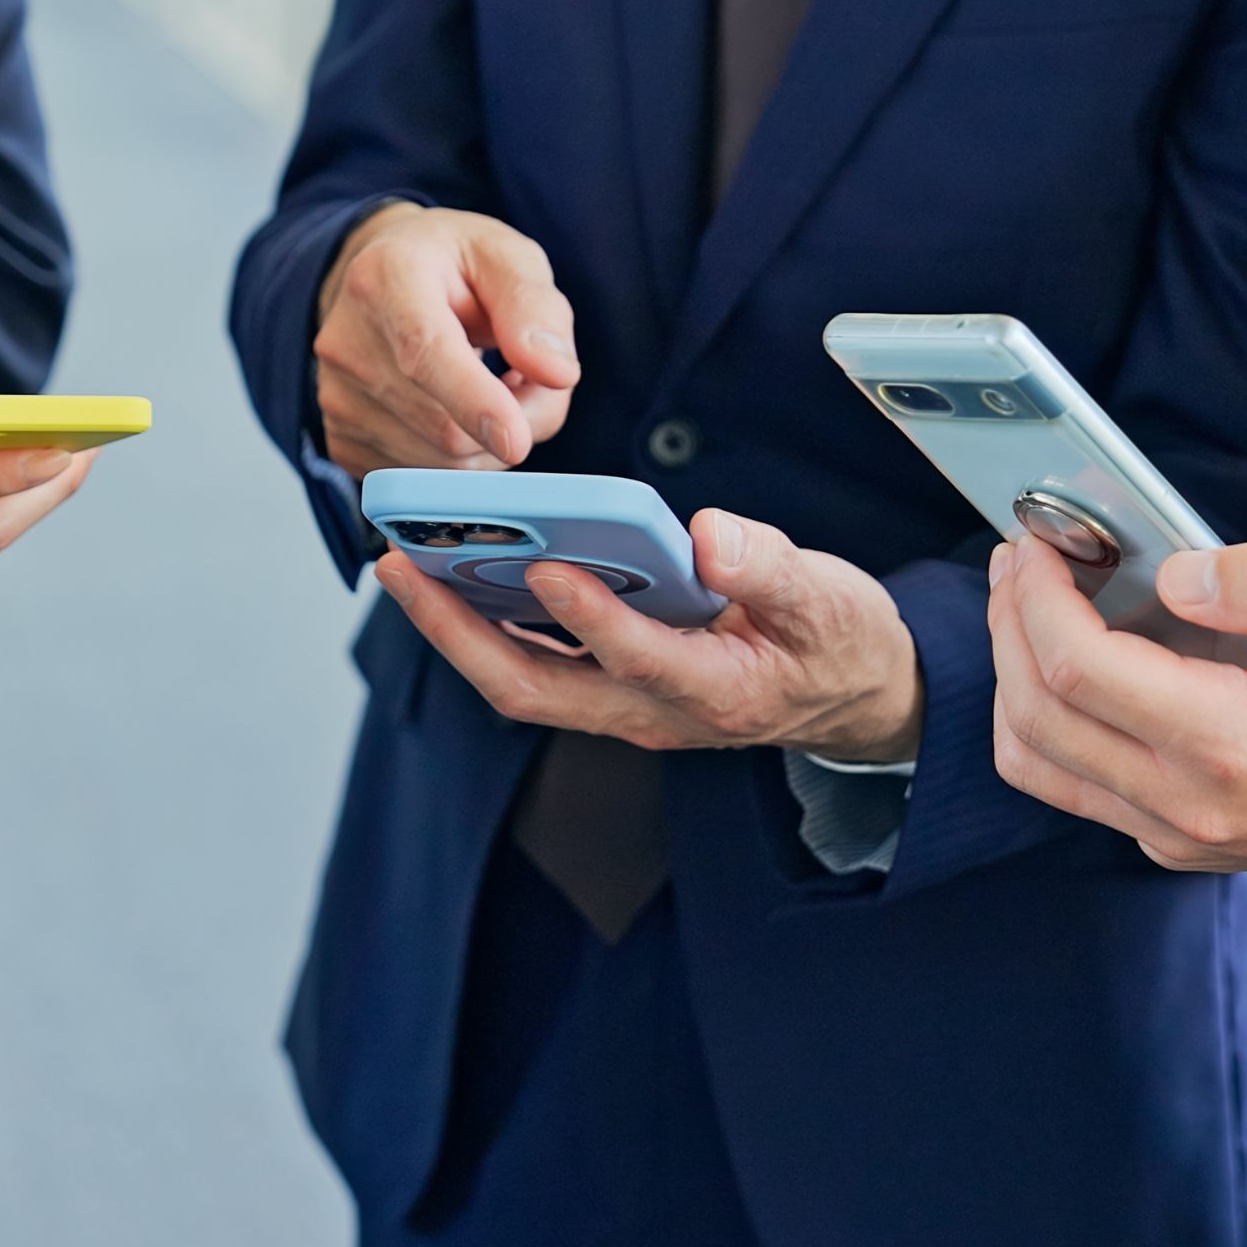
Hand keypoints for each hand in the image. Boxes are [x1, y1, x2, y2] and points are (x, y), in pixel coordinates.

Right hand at [313, 202, 579, 477]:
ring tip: (489, 388)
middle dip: (514, 422)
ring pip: (439, 464)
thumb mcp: (507, 257)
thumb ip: (536, 309)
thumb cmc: (452, 267)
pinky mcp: (340, 442)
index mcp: (386, 278)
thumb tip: (557, 374)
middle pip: (445, 427)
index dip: (474, 402)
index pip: (426, 353)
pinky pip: (419, 482)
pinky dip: (458, 460)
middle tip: (531, 382)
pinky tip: (456, 413)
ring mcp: (336, 400)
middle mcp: (346, 344)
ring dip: (488, 444)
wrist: (382, 282)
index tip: (516, 440)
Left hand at [372, 510, 923, 760]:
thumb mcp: (830, 600)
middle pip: (533, 686)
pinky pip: (529, 663)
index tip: (545, 561)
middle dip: (456, 630)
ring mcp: (622, 707)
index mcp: (714, 691)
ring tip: (399, 561)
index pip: (637, 658)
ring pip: (518, 679)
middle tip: (399, 563)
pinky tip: (449, 571)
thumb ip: (769, 567)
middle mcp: (651, 713)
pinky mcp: (608, 689)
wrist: (847, 696)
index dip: (589, 616)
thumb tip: (707, 533)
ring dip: (453, 628)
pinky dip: (481, 623)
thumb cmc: (838, 642)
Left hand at [987, 535, 1246, 874]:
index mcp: (1228, 745)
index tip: (1032, 544)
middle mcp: (1186, 804)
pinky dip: (1046, 721)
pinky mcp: (1174, 841)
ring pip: (1035, 761)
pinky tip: (1068, 662)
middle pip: (1036, 716)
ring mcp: (1175, 834)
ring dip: (1012, 678)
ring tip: (1027, 605)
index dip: (1036, 598)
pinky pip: (1073, 785)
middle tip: (1015, 561)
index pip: (1077, 668)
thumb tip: (1167, 576)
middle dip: (1008, 626)